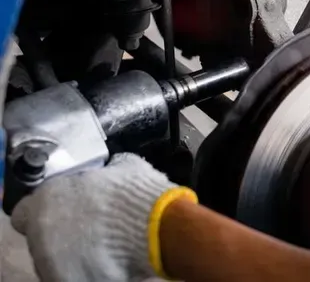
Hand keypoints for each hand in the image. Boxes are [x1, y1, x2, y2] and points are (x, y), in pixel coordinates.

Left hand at [11, 153, 195, 281]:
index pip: (25, 211)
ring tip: (102, 246)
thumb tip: (113, 169)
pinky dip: (84, 268)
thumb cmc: (139, 196)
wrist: (157, 228)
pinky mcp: (64, 280)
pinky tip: (106, 259)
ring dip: (72, 251)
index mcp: (47, 198)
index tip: (64, 210)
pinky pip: (69, 274)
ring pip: (53, 258)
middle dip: (62, 231)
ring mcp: (50, 260)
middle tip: (89, 228)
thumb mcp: (124, 167)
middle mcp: (41, 229)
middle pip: (41, 236)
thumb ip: (107, 171)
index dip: (47, 210)